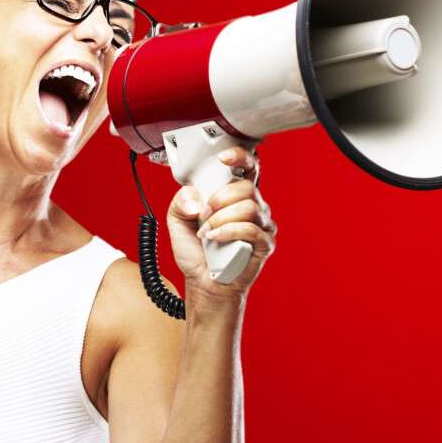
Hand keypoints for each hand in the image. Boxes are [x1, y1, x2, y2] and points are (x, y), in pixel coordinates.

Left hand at [165, 146, 276, 303]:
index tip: (222, 158)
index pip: (248, 168)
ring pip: (249, 207)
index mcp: (236, 196)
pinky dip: (229, 232)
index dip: (240, 157)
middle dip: (220, 198)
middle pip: (247, 187)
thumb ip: (179, 203)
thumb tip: (195, 197)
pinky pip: (252, 229)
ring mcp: (262, 225)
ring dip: (222, 218)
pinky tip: (215, 238)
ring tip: (207, 232)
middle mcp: (253, 207)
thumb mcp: (177, 223)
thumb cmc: (197, 254)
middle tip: (203, 215)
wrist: (204, 285)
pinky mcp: (265, 244)